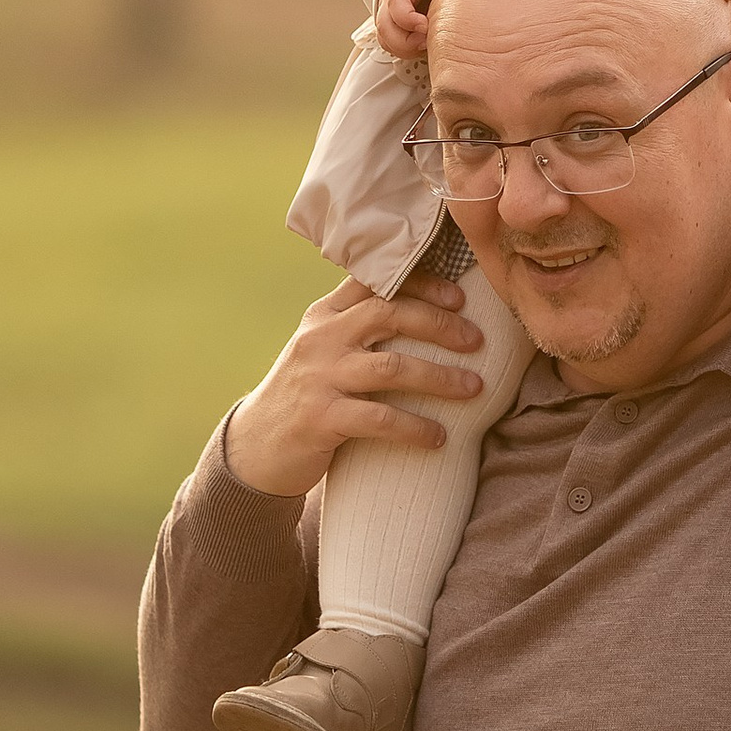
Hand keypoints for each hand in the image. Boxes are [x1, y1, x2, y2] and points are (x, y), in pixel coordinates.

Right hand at [225, 273, 485, 499]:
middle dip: (439, 325)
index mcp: (324, 315)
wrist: (254, 448)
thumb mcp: (322, 350)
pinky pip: (379, 419)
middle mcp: (321, 338)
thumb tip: (427, 312)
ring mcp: (319, 377)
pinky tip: (439, 438)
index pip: (375, 282)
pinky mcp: (321, 418)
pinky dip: (415, 427)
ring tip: (475, 389)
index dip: (422, 284)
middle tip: (477, 340)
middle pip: (389, 314)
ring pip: (392, 367)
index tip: (459, 298)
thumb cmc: (305, 395)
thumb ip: (358, 327)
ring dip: (440, 378)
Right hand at [374, 0, 485, 57]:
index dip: (406, 17)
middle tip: (431, 42)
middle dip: (406, 41)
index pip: (395, 1)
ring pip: (387, 39)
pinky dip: (406, 51)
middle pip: (385, 27)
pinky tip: (429, 47)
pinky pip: (392, 45)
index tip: (426, 25)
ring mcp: (390, 12)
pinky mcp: (395, 24)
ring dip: (406, 49)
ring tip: (432, 47)